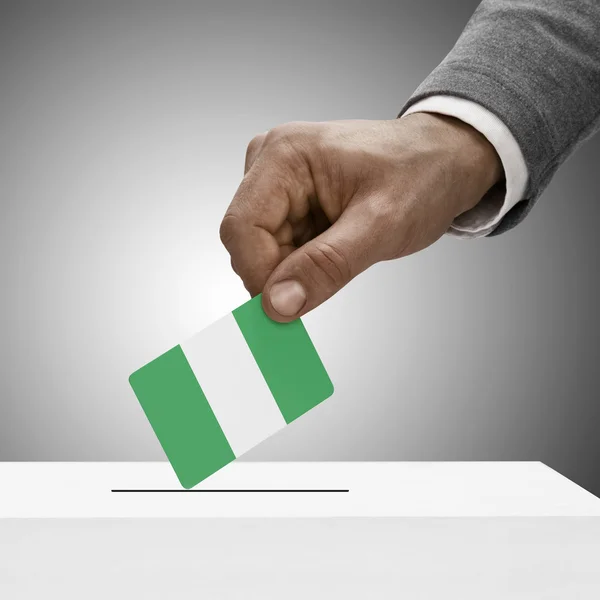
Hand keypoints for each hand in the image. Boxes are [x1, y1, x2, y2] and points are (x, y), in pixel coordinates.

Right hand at [220, 114, 501, 321]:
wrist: (442, 161)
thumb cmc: (421, 176)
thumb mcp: (381, 225)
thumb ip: (326, 266)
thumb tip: (276, 305)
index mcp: (284, 155)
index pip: (241, 228)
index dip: (260, 275)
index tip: (289, 308)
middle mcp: (270, 163)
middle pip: (248, 242)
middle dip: (283, 273)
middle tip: (333, 274)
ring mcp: (277, 182)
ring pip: (261, 250)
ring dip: (297, 268)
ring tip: (344, 249)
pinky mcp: (287, 200)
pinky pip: (278, 247)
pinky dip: (303, 262)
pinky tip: (336, 246)